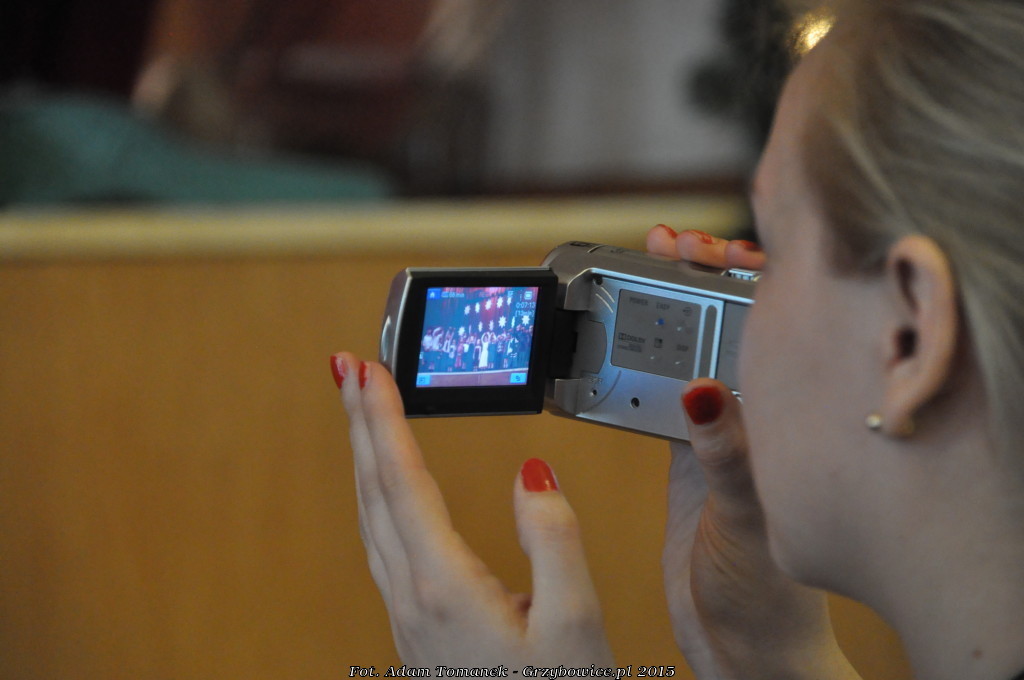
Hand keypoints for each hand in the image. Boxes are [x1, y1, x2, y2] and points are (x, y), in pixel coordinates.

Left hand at [332, 352, 613, 666]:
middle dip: (359, 423)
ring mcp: (408, 615)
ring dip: (363, 457)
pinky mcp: (416, 627)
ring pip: (370, 516)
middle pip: (373, 491)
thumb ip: (553, 537)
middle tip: (347, 369)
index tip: (365, 369)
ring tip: (361, 413)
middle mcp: (412, 596)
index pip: (402, 480)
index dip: (382, 418)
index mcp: (444, 586)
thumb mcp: (576, 622)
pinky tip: (384, 490)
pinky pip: (380, 542)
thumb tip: (531, 470)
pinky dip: (377, 496)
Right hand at [647, 226, 859, 679]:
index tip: (709, 248)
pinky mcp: (686, 456)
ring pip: (688, 353)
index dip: (743, 278)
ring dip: (664, 315)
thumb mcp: (747, 516)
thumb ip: (726, 455)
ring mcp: (717, 434)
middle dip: (696, 279)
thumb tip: (702, 393)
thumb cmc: (772, 594)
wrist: (743, 644)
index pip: (768, 330)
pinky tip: (624, 343)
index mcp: (784, 422)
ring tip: (643, 276)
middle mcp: (754, 418)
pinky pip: (658, 395)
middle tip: (666, 246)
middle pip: (724, 328)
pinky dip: (638, 366)